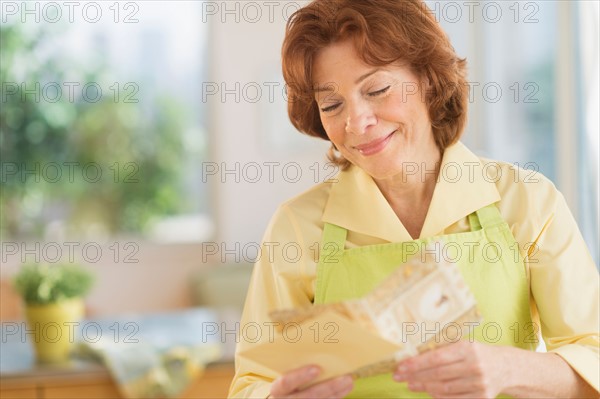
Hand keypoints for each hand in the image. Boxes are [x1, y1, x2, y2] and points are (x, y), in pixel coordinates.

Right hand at [270, 365, 353, 398]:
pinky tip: (346, 388)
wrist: (283, 396)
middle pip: (308, 396)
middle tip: (346, 377)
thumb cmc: (285, 376)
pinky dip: (336, 396)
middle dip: (328, 387)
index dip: (300, 377)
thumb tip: (318, 343)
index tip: (317, 369)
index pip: (285, 383)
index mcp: (277, 389)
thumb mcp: (285, 371)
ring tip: (349, 381)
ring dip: (337, 392)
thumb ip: (295, 363)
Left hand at [393, 341, 511, 398]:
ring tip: (410, 384)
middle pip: (438, 374)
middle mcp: (475, 366)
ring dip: (424, 387)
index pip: (437, 357)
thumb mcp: (464, 344)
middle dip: (415, 376)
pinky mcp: (483, 398)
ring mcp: (479, 384)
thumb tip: (413, 353)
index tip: (401, 366)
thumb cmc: (478, 353)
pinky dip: (439, 397)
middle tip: (399, 376)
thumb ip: (444, 347)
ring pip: (444, 389)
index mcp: (468, 348)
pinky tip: (428, 392)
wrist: (507, 367)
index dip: (417, 363)